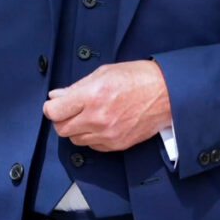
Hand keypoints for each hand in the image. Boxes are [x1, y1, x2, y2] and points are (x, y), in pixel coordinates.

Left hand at [43, 61, 171, 151]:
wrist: (167, 93)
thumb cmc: (138, 78)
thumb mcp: (104, 73)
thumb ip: (77, 87)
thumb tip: (56, 96)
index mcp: (92, 95)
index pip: (54, 111)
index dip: (52, 107)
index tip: (56, 104)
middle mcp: (97, 118)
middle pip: (61, 129)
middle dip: (62, 119)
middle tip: (71, 110)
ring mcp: (107, 134)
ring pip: (75, 140)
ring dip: (77, 129)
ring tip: (89, 116)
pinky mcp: (117, 144)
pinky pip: (92, 146)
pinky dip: (92, 137)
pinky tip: (101, 125)